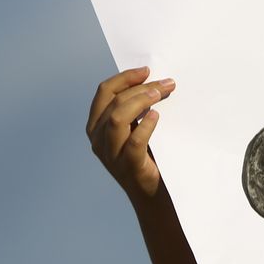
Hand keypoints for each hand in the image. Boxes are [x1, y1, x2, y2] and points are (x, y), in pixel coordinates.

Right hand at [87, 66, 176, 199]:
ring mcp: (111, 155)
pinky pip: (133, 142)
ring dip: (140, 101)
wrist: (153, 193)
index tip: (146, 70)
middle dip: (140, 87)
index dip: (124, 77)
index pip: (104, 92)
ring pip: (117, 119)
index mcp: (96, 126)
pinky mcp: (128, 167)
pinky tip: (157, 116)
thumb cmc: (147, 155)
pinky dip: (145, 126)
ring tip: (161, 94)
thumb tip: (151, 78)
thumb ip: (134, 108)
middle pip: (113, 102)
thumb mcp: (134, 128)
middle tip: (166, 83)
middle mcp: (98, 140)